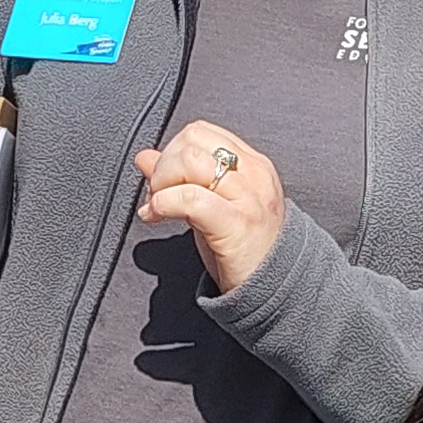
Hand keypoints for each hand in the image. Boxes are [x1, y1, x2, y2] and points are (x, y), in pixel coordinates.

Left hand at [134, 120, 287, 293]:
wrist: (276, 290)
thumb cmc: (245, 249)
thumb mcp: (212, 204)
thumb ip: (182, 178)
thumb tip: (145, 157)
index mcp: (252, 165)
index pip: (202, 132)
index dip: (172, 151)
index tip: (162, 181)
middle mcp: (254, 175)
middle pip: (193, 140)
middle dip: (164, 165)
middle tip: (156, 195)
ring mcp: (248, 198)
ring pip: (191, 162)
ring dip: (162, 183)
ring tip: (157, 207)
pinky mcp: (237, 223)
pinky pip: (190, 198)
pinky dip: (165, 203)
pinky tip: (158, 216)